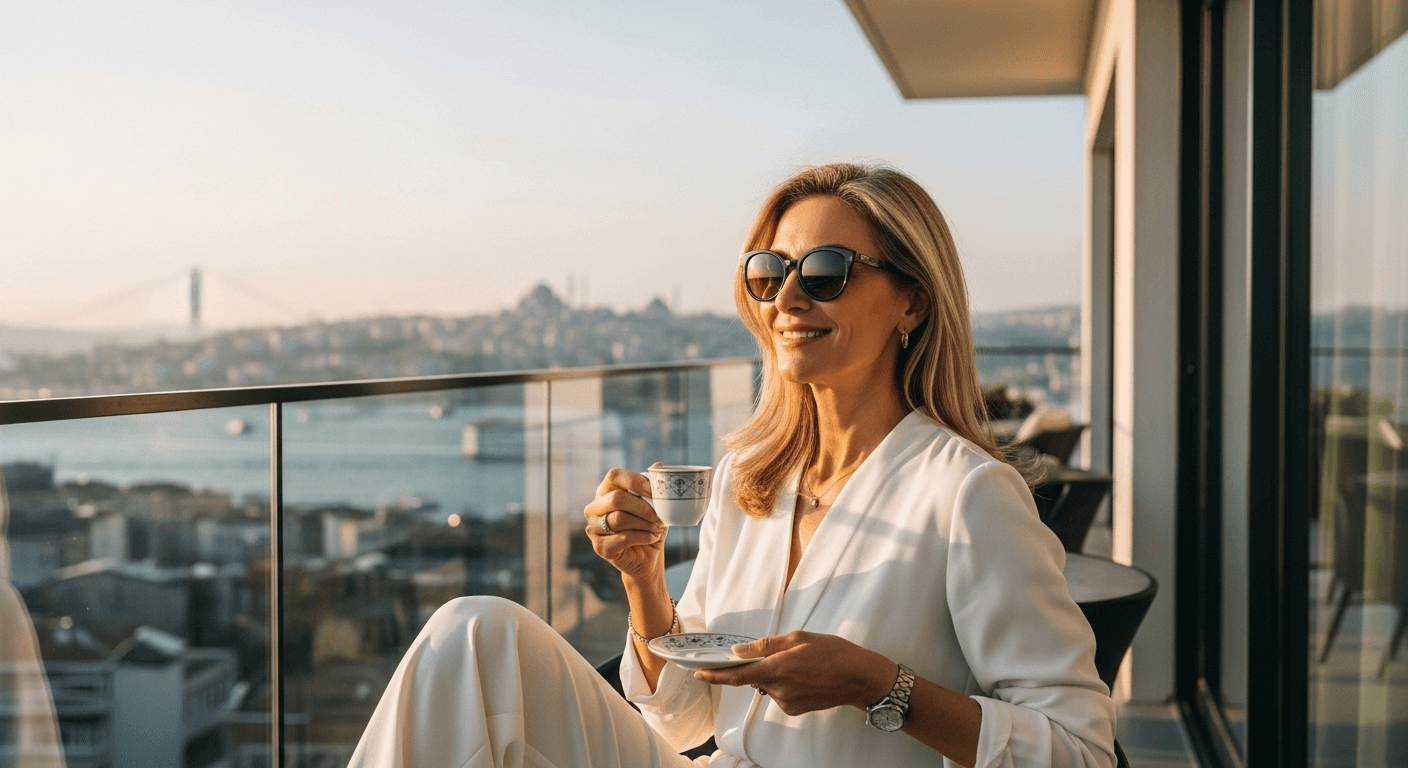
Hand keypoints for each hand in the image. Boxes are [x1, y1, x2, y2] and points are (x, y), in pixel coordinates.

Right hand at [583, 466, 666, 583]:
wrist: (647, 557)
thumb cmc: (649, 526)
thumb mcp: (656, 505)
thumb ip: (655, 485)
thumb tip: (659, 465)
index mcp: (606, 491)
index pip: (614, 475)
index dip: (634, 481)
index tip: (653, 491)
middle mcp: (594, 507)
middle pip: (616, 498)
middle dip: (643, 507)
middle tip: (660, 517)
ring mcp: (593, 527)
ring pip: (619, 519)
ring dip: (645, 524)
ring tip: (658, 528)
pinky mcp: (599, 547)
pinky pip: (622, 538)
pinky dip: (642, 537)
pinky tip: (652, 538)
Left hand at [693, 631, 895, 716]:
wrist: (860, 678)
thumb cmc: (834, 652)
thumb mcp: (799, 638)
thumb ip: (766, 646)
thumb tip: (740, 651)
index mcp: (778, 668)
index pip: (739, 675)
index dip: (716, 675)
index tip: (700, 673)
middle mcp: (779, 689)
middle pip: (755, 677)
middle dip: (759, 665)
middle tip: (782, 653)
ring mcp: (787, 703)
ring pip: (769, 684)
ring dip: (776, 673)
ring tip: (802, 662)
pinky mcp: (795, 710)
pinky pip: (780, 693)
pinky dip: (785, 683)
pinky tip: (805, 675)